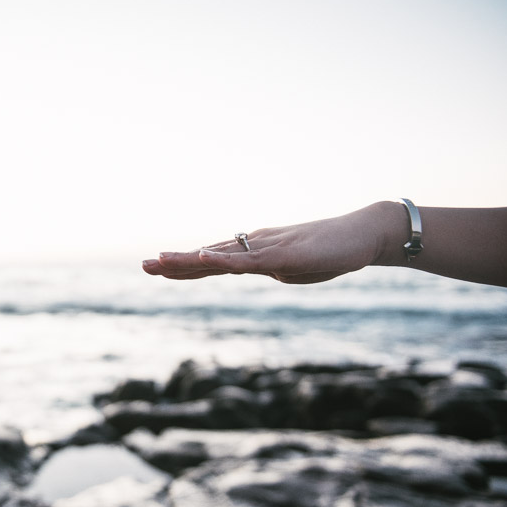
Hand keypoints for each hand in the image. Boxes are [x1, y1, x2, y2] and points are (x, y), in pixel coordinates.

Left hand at [142, 202, 402, 283]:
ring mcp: (266, 250)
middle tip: (143, 265)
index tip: (156, 267)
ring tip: (158, 261)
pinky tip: (200, 258)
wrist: (363, 235)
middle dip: (174, 263)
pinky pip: (246, 260)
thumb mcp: (295, 269)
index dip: (183, 266)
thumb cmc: (331, 251)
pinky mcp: (281, 256)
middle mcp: (254, 246)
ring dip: (186, 260)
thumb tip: (260, 271)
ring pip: (219, 256)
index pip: (211, 262)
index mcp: (254, 252)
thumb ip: (273, 270)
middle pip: (207, 257)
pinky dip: (221, 259)